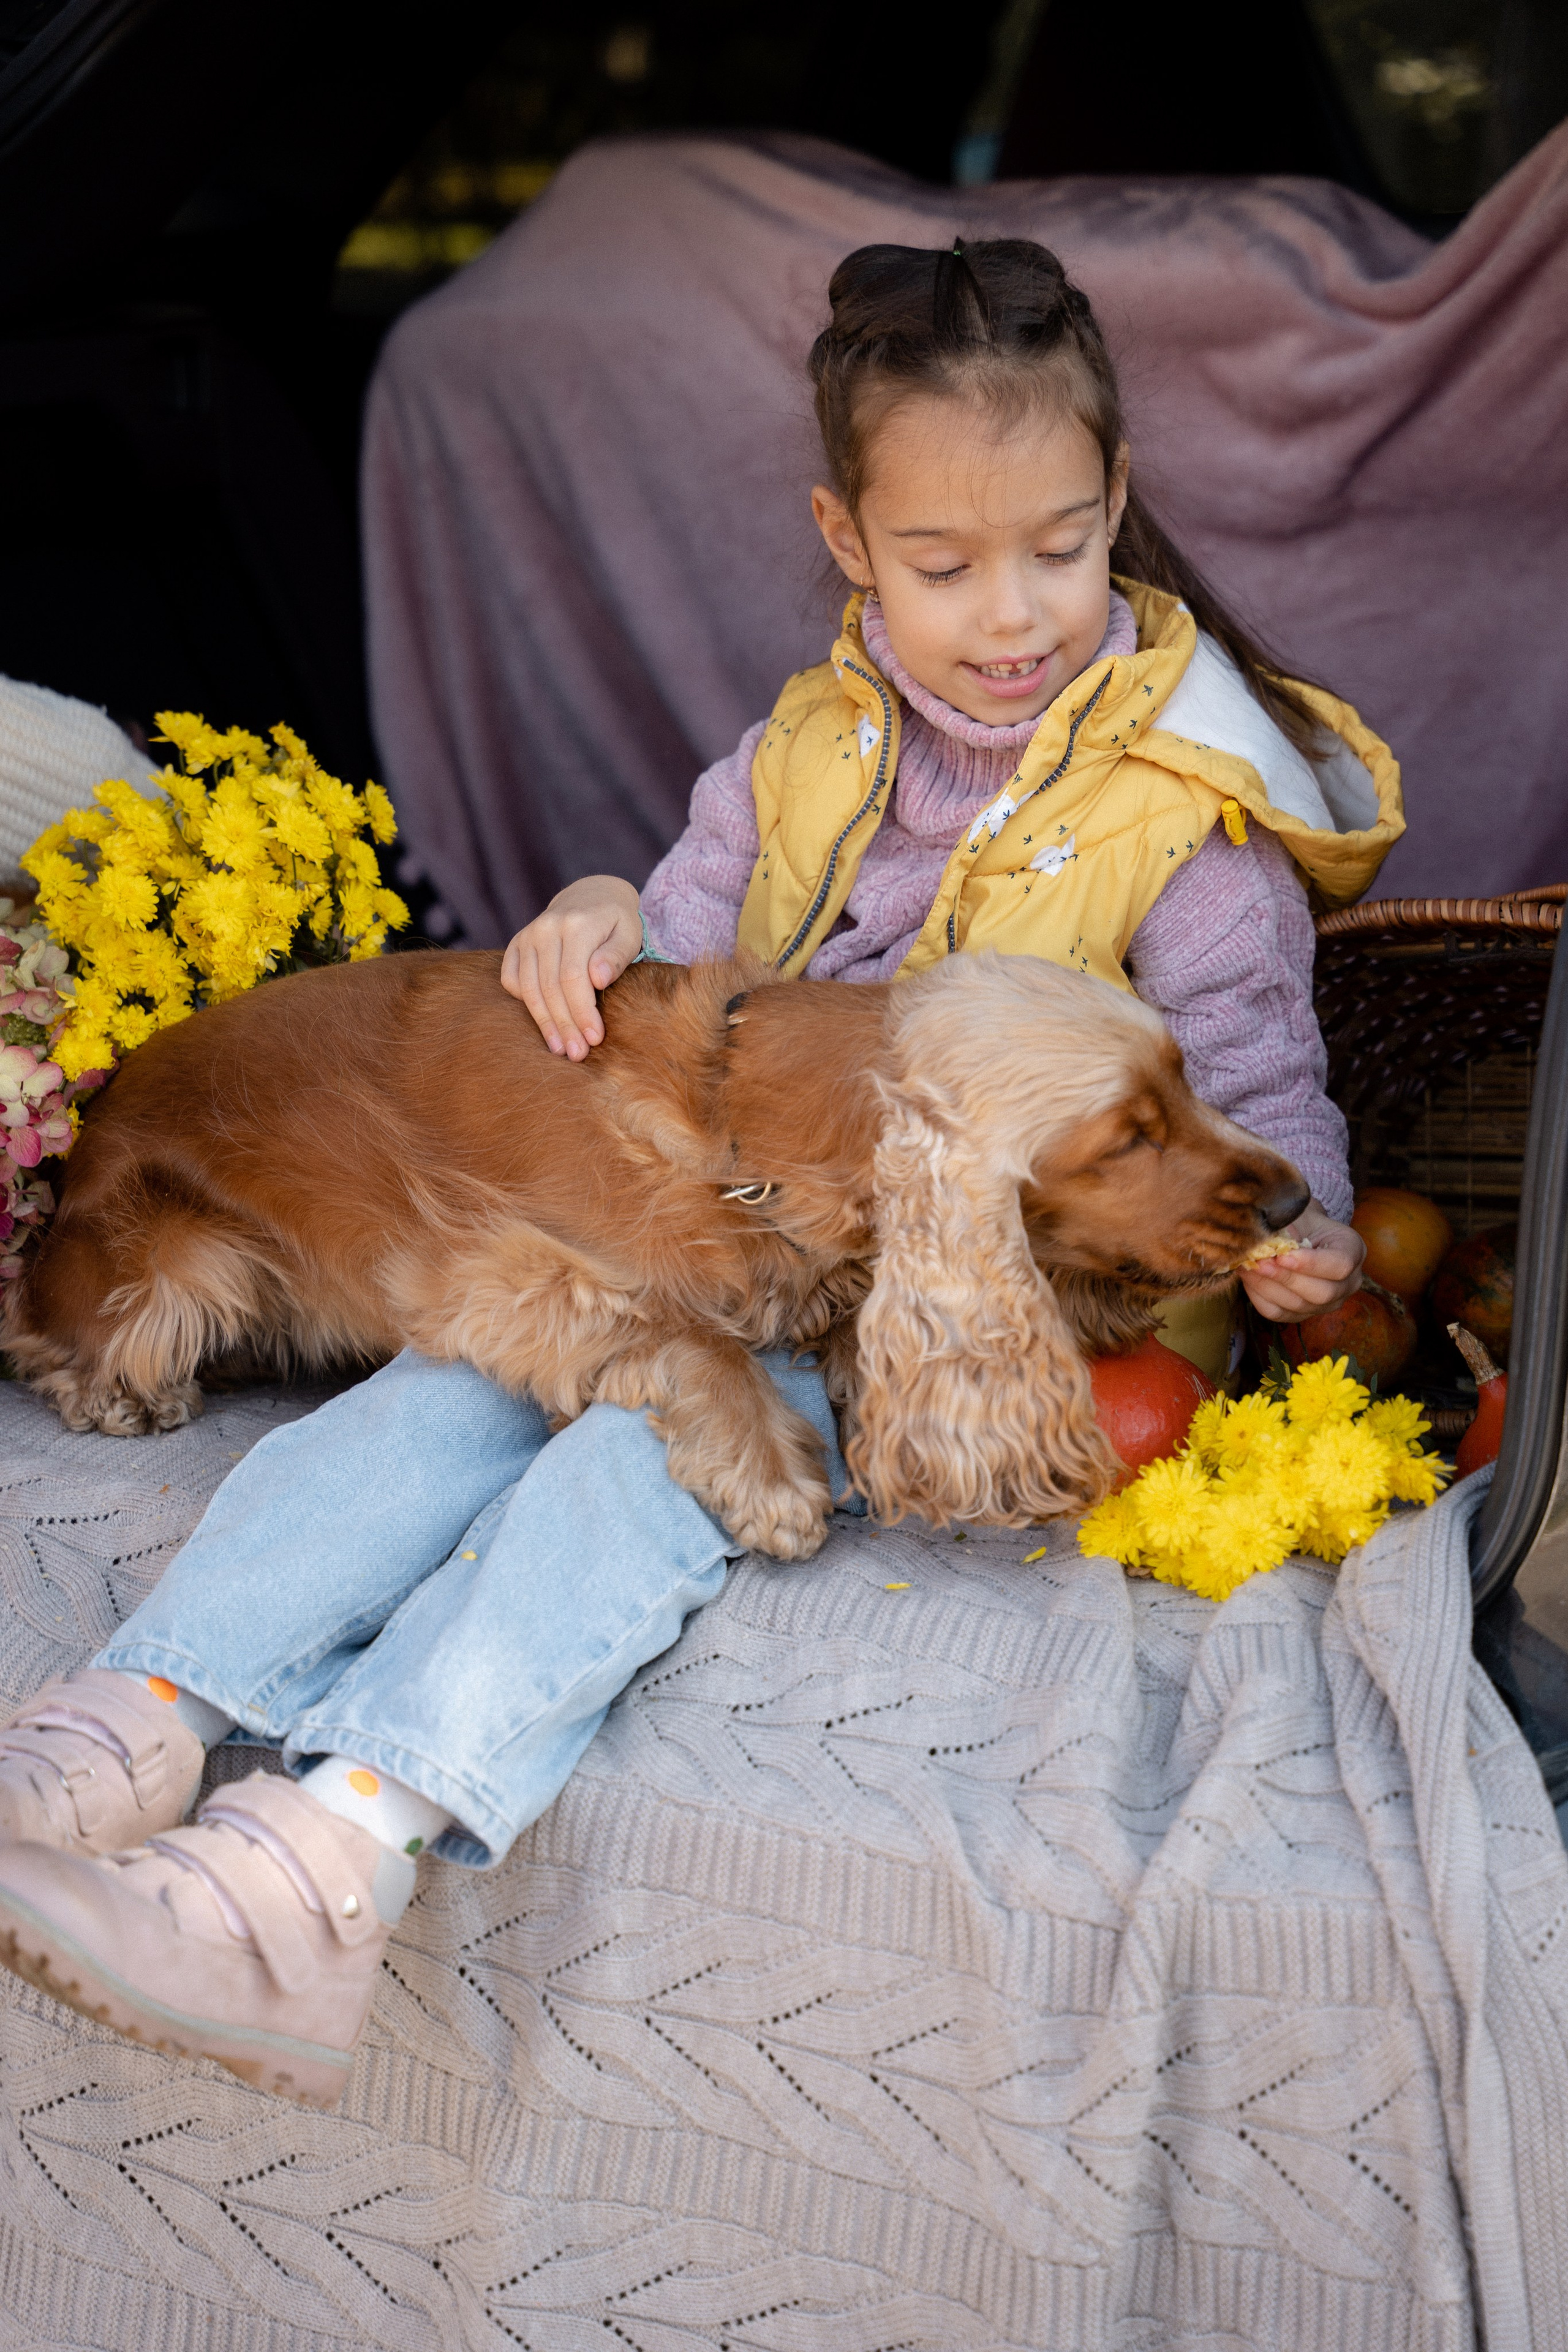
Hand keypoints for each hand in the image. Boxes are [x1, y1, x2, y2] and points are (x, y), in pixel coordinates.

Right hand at [501, 876, 643, 1058]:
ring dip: (544, 1023)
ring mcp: (527, 935)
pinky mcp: (516, 944)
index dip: (582, 1011)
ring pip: (529, 988)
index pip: (573, 977)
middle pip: (549, 987)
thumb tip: (598, 979)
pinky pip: (511, 980)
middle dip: (565, 1025)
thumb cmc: (616, 922)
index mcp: (576, 924)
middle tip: (578, 1054)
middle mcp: (546, 928)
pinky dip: (525, 1003)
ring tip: (560, 1049)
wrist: (591, 895)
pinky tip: (543, 1021)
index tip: (595, 1039)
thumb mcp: (629, 934)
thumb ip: (616, 956)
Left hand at [1242, 1198, 1365, 1323]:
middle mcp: (1348, 1283)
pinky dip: (1260, 1297)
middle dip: (1286, 1278)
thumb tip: (1267, 1241)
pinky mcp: (1303, 1314)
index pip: (1339, 1265)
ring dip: (1268, 1287)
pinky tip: (1249, 1278)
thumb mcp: (1300, 1214)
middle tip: (1260, 1262)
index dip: (1310, 1264)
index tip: (1282, 1255)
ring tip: (1249, 1267)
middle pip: (1322, 1293)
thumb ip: (1288, 1225)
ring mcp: (1327, 1303)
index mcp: (1353, 1251)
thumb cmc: (1302, 1221)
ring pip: (1299, 1306)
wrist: (1300, 1233)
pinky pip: (1279, 1313)